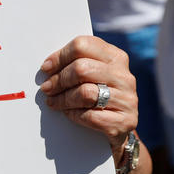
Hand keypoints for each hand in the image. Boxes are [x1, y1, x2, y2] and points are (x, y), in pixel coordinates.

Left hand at [39, 35, 137, 151]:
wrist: (121, 127)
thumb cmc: (101, 95)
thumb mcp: (94, 75)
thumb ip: (77, 64)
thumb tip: (49, 67)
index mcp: (115, 57)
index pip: (82, 46)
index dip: (60, 57)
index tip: (46, 68)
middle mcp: (124, 76)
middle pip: (82, 68)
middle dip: (59, 79)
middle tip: (47, 88)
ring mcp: (127, 99)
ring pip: (85, 93)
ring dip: (63, 99)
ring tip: (53, 102)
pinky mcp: (125, 121)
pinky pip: (91, 116)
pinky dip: (74, 115)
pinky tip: (68, 113)